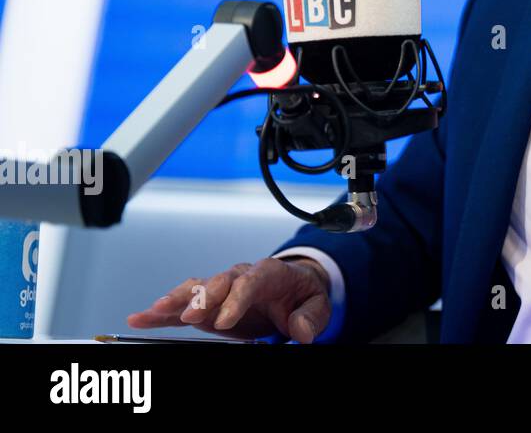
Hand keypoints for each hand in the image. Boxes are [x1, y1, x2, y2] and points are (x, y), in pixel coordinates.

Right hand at [125, 257, 331, 342]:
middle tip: (190, 317)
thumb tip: (301, 331)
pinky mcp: (208, 304)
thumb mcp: (316, 305)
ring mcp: (221, 289)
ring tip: (153, 312)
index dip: (236, 299)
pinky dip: (162, 312)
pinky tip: (141, 318)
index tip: (225, 321)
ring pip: (196, 289)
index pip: (250, 282)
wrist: (294, 288)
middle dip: (203, 298)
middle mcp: (240, 276)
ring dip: (176, 300)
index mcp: (268, 273)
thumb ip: (310, 317)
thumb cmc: (303, 295)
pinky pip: (183, 305)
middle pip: (218, 281)